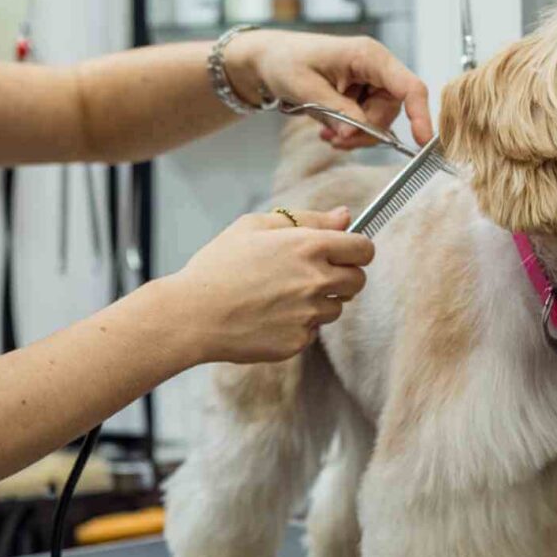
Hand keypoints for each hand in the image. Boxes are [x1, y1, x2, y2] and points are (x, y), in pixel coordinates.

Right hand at [163, 207, 373, 363]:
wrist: (192, 315)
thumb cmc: (219, 266)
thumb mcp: (255, 226)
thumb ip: (308, 219)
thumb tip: (345, 216)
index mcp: (310, 246)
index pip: (364, 249)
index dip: (358, 250)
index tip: (347, 254)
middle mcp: (317, 279)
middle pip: (358, 281)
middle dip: (344, 277)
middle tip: (312, 275)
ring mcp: (310, 313)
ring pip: (336, 307)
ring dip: (319, 302)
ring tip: (279, 296)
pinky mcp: (300, 340)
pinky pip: (312, 331)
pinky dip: (298, 325)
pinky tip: (269, 317)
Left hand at [224, 30, 432, 149]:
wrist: (266, 60)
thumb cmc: (283, 61)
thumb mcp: (306, 88)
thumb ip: (336, 111)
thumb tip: (356, 133)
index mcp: (368, 56)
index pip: (409, 86)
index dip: (421, 114)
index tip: (422, 141)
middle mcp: (375, 67)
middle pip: (391, 111)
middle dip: (367, 131)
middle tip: (337, 138)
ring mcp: (370, 82)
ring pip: (379, 121)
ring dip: (356, 135)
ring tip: (328, 134)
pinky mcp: (361, 95)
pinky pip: (367, 122)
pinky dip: (350, 132)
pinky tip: (329, 131)